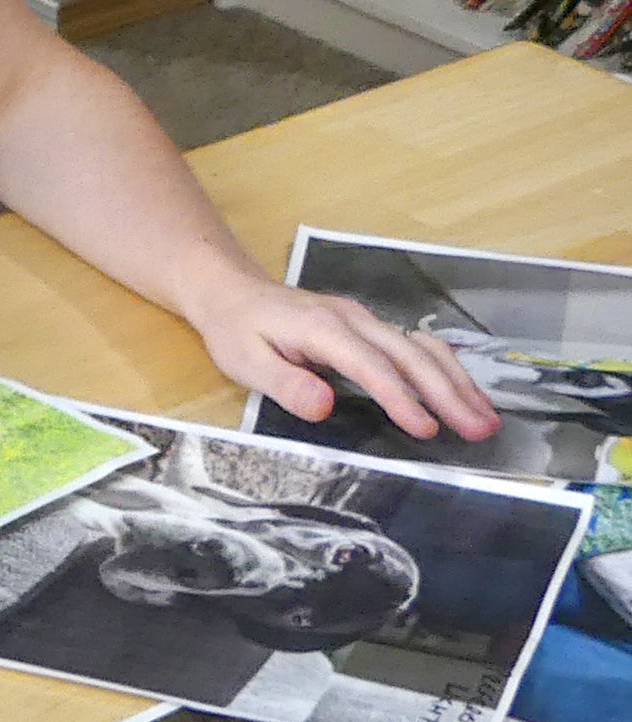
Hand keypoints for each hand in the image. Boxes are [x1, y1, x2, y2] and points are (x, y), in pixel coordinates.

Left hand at [182, 265, 500, 443]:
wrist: (234, 292)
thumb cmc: (238, 330)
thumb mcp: (245, 362)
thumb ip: (286, 385)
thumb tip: (324, 407)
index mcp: (324, 329)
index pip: (372, 367)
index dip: (401, 399)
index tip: (427, 429)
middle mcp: (354, 320)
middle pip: (411, 357)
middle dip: (449, 393)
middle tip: (480, 429)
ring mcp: (365, 320)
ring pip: (422, 349)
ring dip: (457, 382)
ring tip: (486, 416)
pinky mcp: (370, 327)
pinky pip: (416, 346)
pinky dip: (446, 369)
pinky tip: (465, 392)